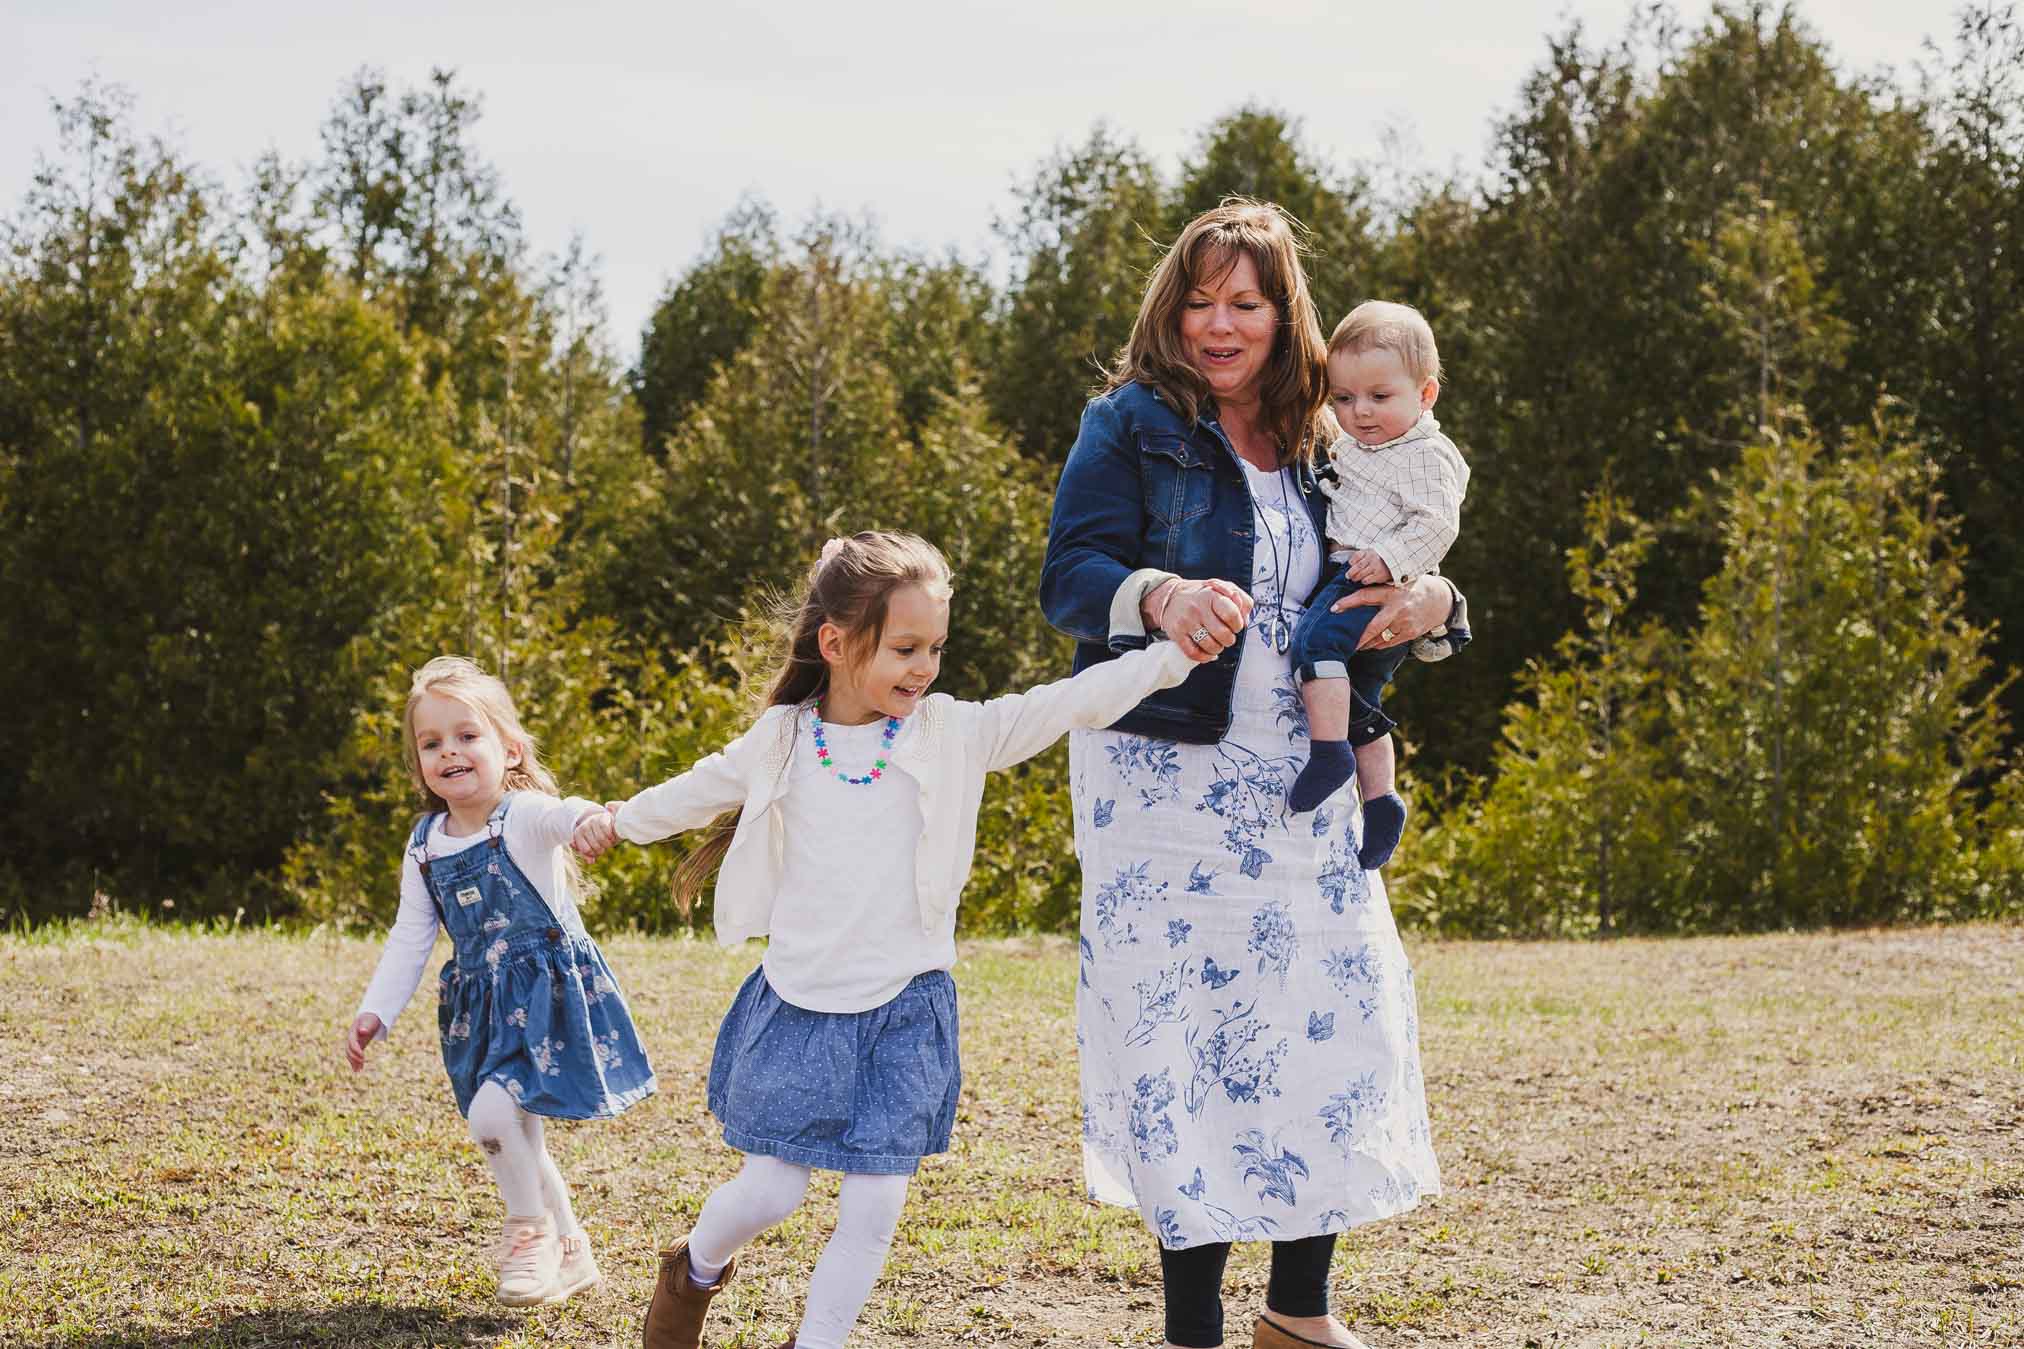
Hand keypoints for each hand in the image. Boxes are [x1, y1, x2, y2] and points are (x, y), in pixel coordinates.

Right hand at [344, 1012, 382, 1071]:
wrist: (369, 1018)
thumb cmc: (370, 1019)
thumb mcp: (369, 1021)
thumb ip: (365, 1026)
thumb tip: (362, 1031)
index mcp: (352, 1033)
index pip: (352, 1043)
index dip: (356, 1050)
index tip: (363, 1056)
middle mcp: (350, 1039)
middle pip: (349, 1050)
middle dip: (355, 1057)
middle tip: (362, 1063)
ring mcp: (353, 1043)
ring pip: (350, 1055)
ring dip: (354, 1062)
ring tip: (359, 1070)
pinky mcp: (357, 1047)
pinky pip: (354, 1056)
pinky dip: (355, 1063)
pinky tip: (358, 1070)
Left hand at [572, 808, 617, 861]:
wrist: (603, 818)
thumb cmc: (596, 834)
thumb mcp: (591, 845)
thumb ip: (588, 855)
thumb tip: (590, 862)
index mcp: (578, 834)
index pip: (586, 850)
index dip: (594, 853)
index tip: (598, 851)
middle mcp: (584, 827)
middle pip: (595, 846)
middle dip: (603, 849)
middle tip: (605, 847)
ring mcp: (593, 821)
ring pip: (601, 839)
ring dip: (609, 843)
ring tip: (610, 842)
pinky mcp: (603, 818)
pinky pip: (607, 831)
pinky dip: (611, 836)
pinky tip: (612, 837)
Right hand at [1147, 578, 1252, 660]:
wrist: (1171, 596)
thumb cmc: (1203, 594)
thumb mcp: (1224, 588)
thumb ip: (1242, 601)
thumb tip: (1246, 621)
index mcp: (1211, 595)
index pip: (1232, 614)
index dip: (1238, 624)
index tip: (1235, 625)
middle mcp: (1197, 608)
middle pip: (1223, 634)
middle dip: (1229, 639)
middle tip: (1226, 636)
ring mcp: (1186, 622)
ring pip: (1210, 646)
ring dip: (1218, 649)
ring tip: (1217, 643)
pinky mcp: (1177, 634)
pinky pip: (1194, 653)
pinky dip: (1204, 657)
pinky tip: (1208, 653)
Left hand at [1333, 573, 1451, 650]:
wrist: (1439, 600)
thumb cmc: (1411, 589)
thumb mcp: (1397, 582)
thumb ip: (1379, 587)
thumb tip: (1353, 588)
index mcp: (1392, 592)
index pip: (1365, 596)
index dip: (1348, 602)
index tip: (1334, 608)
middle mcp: (1398, 608)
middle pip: (1373, 626)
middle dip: (1357, 636)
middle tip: (1343, 641)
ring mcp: (1405, 622)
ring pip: (1380, 637)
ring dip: (1365, 643)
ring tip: (1353, 645)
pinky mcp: (1411, 633)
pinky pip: (1389, 643)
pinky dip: (1377, 645)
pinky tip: (1368, 645)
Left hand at [1344, 549, 1391, 584]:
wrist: (1393, 562)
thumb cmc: (1378, 558)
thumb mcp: (1370, 553)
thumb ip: (1361, 556)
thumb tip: (1350, 564)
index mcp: (1369, 552)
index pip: (1357, 556)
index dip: (1351, 561)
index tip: (1350, 564)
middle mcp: (1372, 559)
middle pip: (1358, 566)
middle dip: (1351, 572)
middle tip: (1348, 576)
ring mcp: (1376, 567)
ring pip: (1361, 574)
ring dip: (1355, 577)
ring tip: (1354, 579)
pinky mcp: (1378, 575)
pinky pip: (1367, 580)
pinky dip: (1363, 581)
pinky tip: (1364, 580)